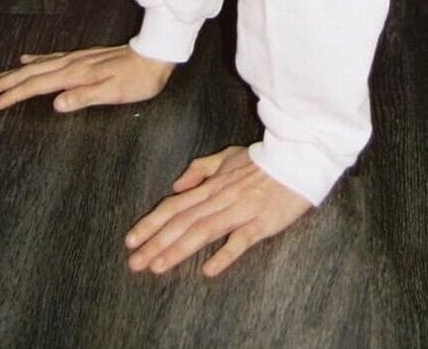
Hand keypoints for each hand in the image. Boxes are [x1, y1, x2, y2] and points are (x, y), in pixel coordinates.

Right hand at [0, 44, 173, 112]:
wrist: (155, 54)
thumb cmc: (137, 79)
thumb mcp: (113, 93)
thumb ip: (84, 97)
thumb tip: (55, 104)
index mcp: (75, 75)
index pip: (36, 86)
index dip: (13, 95)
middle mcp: (71, 64)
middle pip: (31, 73)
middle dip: (5, 82)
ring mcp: (76, 58)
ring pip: (37, 65)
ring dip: (15, 72)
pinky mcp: (83, 57)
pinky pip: (50, 58)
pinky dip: (34, 60)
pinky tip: (27, 60)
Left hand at [125, 146, 311, 277]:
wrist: (297, 158)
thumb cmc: (263, 161)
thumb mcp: (228, 157)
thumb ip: (201, 169)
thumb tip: (177, 186)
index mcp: (212, 185)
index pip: (175, 206)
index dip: (151, 223)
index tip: (130, 240)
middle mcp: (220, 198)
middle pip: (182, 222)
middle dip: (155, 242)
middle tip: (134, 263)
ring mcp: (240, 211)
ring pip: (203, 231)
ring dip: (178, 249)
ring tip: (157, 266)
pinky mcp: (261, 222)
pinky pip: (240, 240)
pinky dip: (224, 254)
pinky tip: (208, 270)